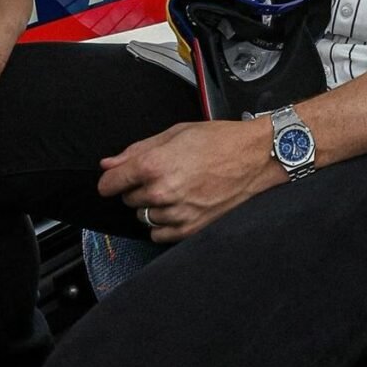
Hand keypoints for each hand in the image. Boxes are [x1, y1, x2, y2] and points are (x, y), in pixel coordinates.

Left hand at [98, 118, 280, 241]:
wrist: (257, 156)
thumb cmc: (222, 140)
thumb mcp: (178, 132)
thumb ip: (138, 149)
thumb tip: (109, 163)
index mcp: (154, 165)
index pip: (109, 184)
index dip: (112, 178)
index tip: (118, 177)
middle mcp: (161, 192)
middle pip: (127, 199)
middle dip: (140, 187)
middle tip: (165, 174)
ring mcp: (176, 213)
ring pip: (143, 216)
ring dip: (154, 205)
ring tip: (179, 187)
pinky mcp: (190, 228)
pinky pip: (158, 234)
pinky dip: (165, 222)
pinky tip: (181, 204)